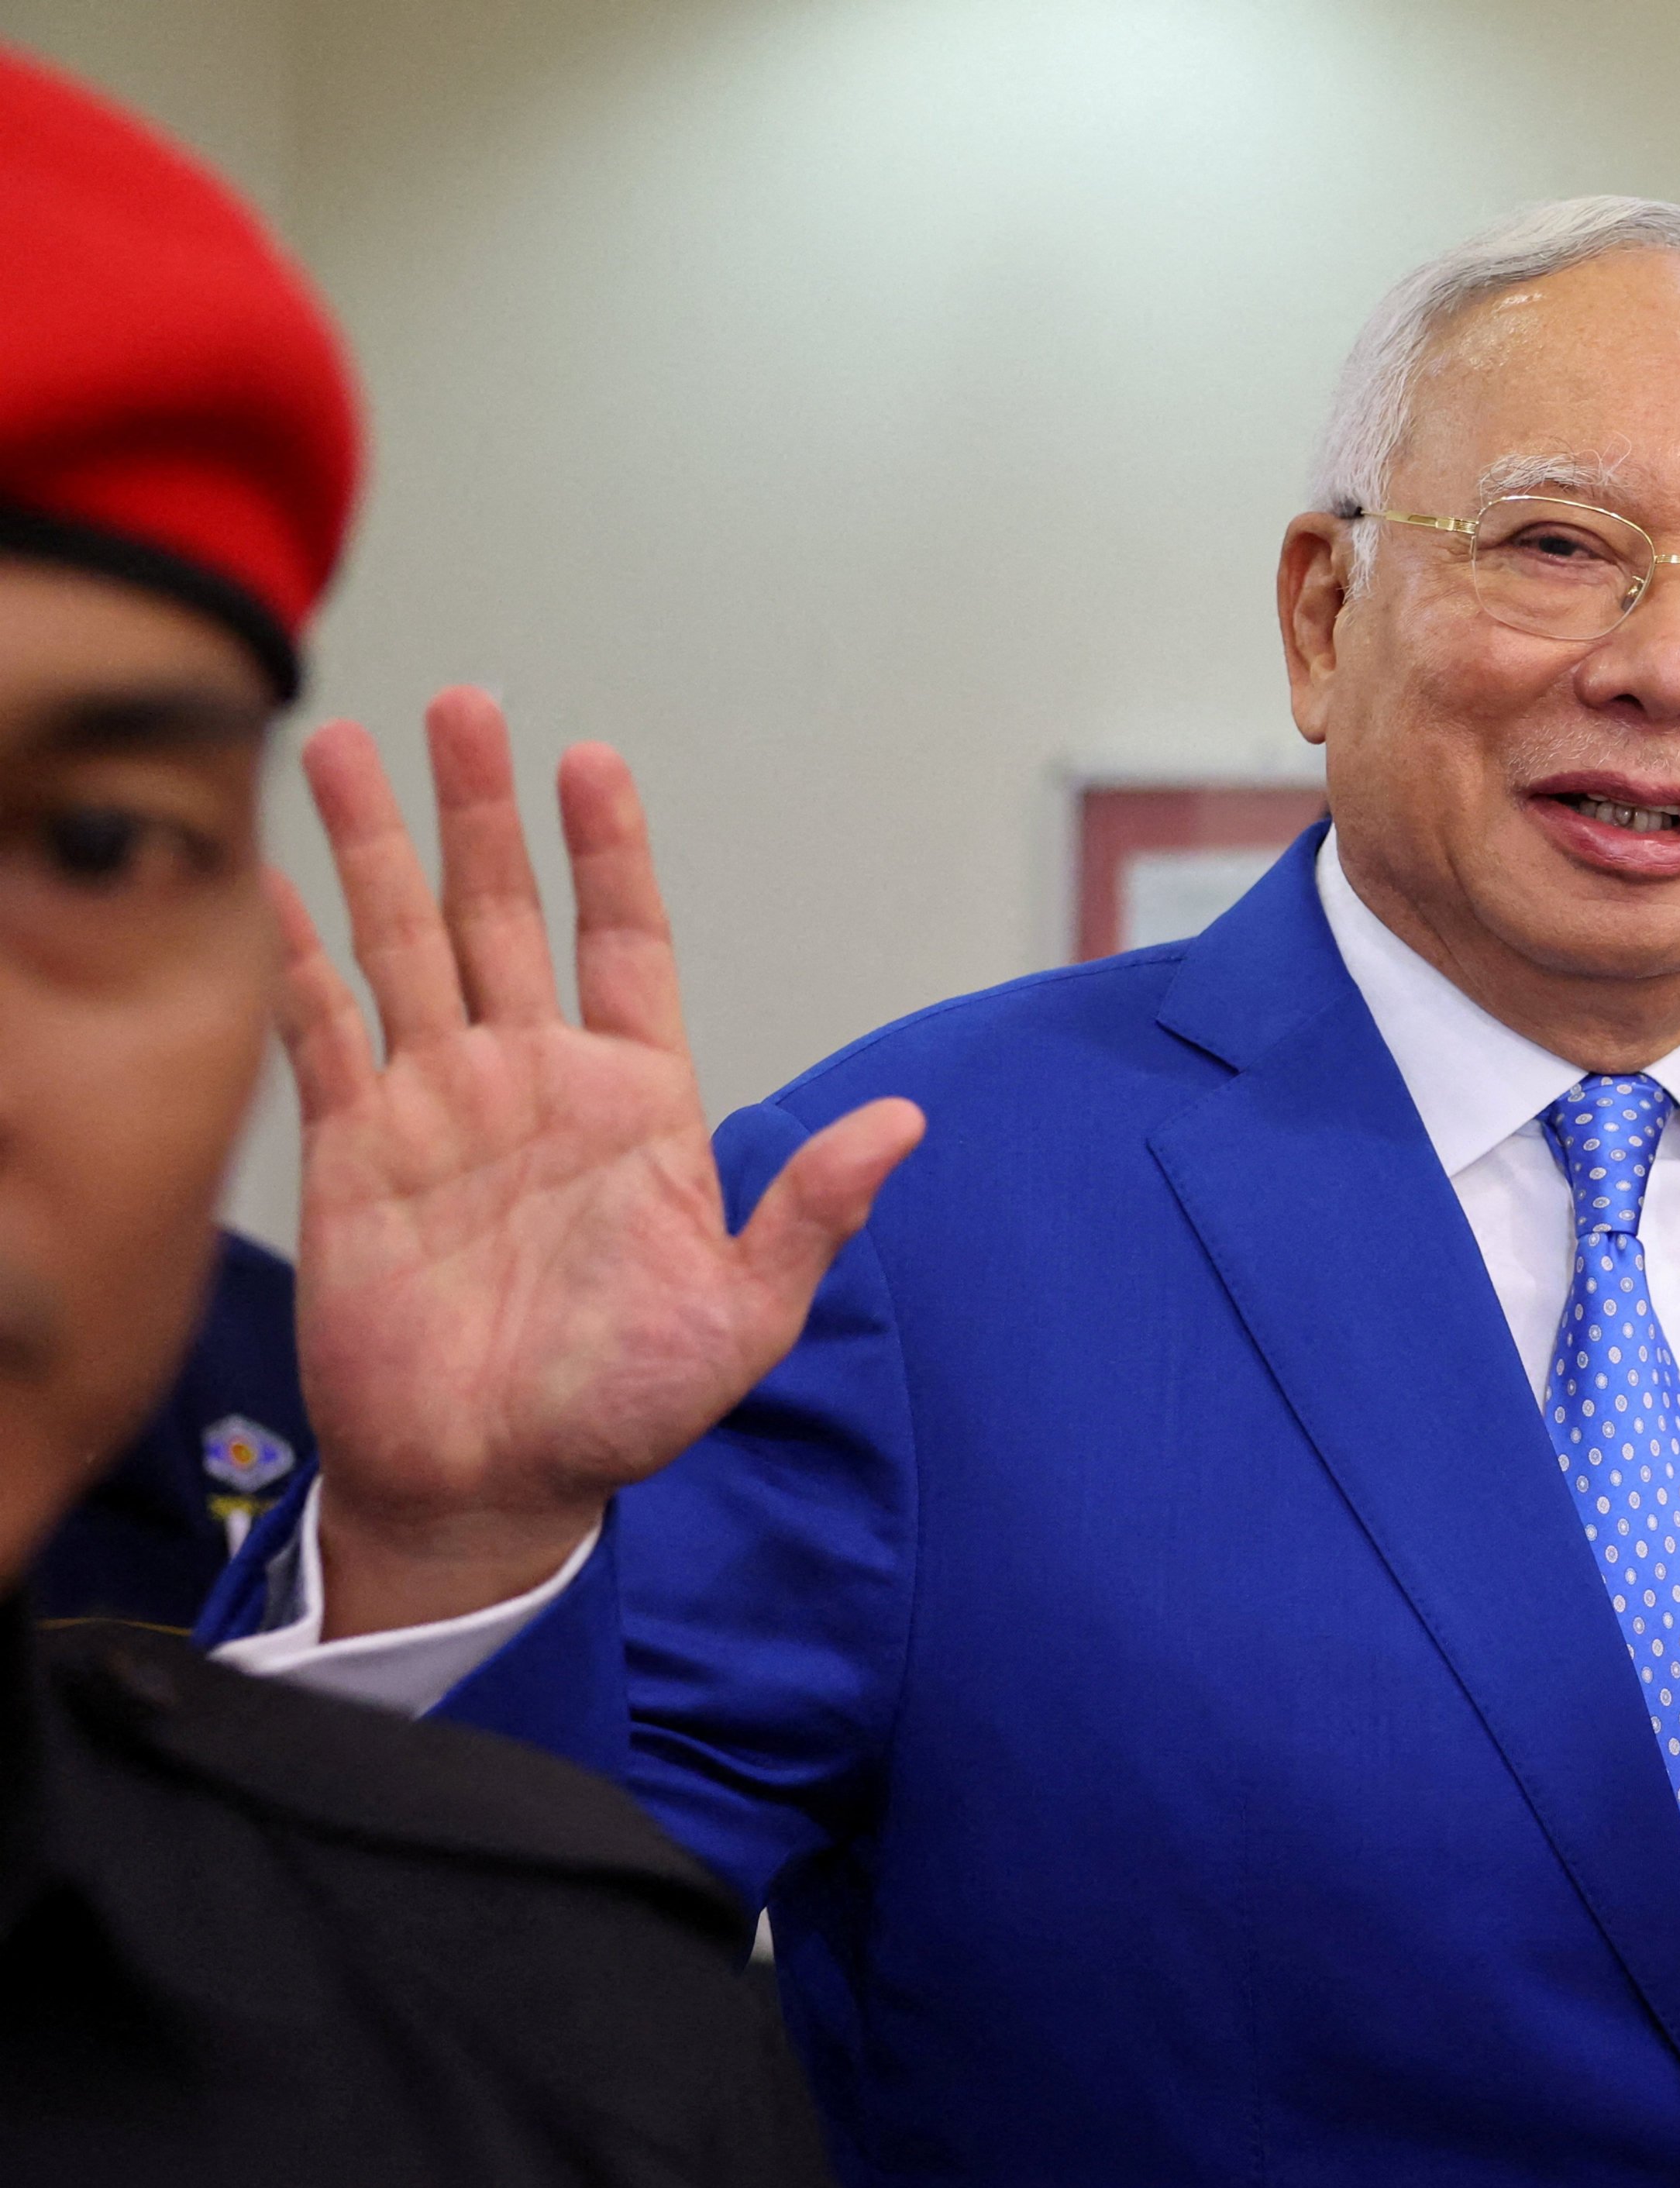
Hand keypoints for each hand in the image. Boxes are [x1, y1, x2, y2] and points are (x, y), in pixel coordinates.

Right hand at [278, 689, 923, 1634]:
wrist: (496, 1485)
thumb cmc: (625, 1408)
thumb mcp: (745, 1315)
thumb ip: (812, 1212)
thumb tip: (907, 1125)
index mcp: (635, 1100)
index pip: (623, 940)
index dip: (605, 852)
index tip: (589, 761)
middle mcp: (533, 1080)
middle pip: (498, 911)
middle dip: (478, 808)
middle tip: (462, 702)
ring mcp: (439, 1106)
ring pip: (400, 943)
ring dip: (372, 847)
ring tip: (334, 743)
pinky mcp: (354, 1152)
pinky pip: (318, 1033)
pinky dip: (289, 959)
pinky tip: (265, 885)